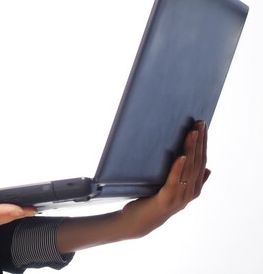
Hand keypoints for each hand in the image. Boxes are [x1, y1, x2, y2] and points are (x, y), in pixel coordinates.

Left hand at [119, 120, 210, 237]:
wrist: (136, 222)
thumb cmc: (153, 201)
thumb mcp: (173, 189)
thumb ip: (189, 180)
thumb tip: (208, 168)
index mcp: (193, 189)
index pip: (202, 161)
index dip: (203, 143)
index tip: (202, 125)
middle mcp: (189, 193)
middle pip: (198, 163)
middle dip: (199, 142)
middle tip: (199, 124)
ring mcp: (179, 198)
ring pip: (188, 170)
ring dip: (191, 150)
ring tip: (192, 133)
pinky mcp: (166, 200)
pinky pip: (174, 181)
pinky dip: (178, 168)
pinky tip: (180, 156)